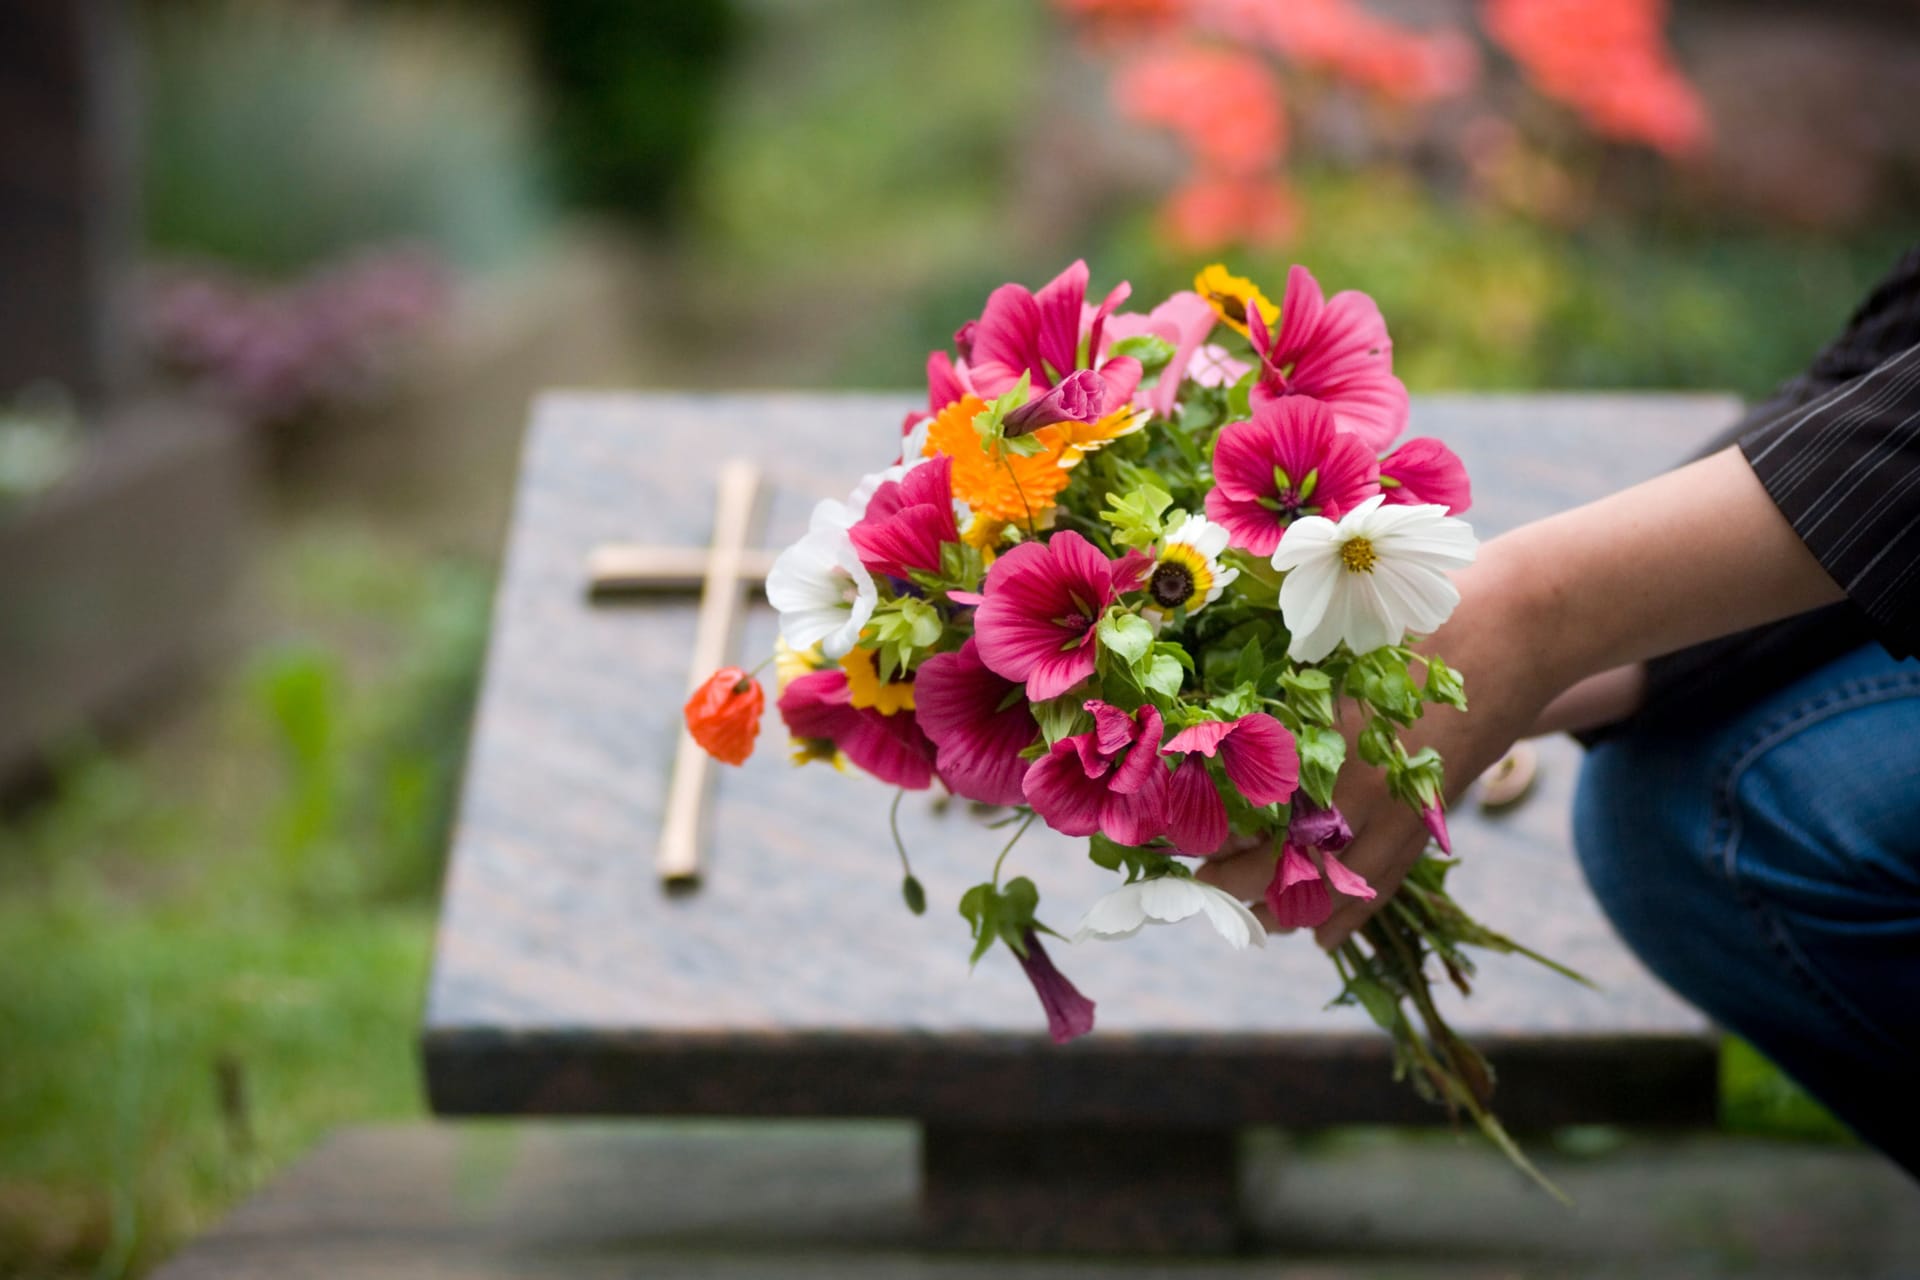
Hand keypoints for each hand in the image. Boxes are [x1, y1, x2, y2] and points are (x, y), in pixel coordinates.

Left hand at [1197, 535, 1575, 948]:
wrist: (1520, 623)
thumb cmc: (1416, 614)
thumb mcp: (1335, 634)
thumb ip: (1281, 673)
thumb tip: (1216, 706)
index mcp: (1322, 733)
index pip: (1245, 804)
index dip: (1206, 827)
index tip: (1171, 835)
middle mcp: (1357, 782)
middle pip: (1280, 857)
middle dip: (1233, 881)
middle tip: (1195, 886)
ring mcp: (1400, 807)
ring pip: (1330, 885)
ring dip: (1282, 907)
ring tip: (1244, 916)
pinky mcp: (1432, 816)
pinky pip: (1385, 882)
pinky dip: (1348, 915)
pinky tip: (1318, 938)